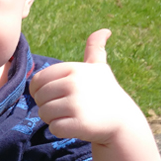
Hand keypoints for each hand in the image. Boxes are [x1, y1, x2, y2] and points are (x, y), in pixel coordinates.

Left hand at [29, 29, 144, 145]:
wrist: (122, 121)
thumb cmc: (105, 93)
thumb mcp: (99, 68)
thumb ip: (95, 48)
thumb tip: (105, 30)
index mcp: (73, 69)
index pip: (38, 80)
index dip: (40, 91)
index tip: (55, 95)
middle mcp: (73, 83)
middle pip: (39, 98)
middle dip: (48, 106)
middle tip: (66, 108)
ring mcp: (76, 104)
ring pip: (44, 113)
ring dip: (53, 119)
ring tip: (71, 116)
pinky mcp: (79, 123)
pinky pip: (54, 128)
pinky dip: (61, 130)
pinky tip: (75, 126)